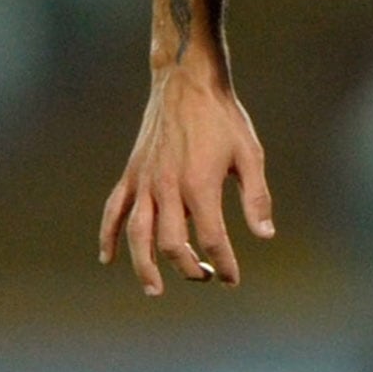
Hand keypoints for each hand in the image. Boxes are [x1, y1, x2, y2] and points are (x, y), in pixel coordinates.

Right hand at [98, 66, 275, 294]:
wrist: (187, 81)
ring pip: (137, 235)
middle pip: (172, 244)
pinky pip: (113, 210)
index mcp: (200, 185)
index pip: (212, 239)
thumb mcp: (250, 155)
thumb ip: (257, 197)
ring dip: (144, 266)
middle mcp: (168, 188)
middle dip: (189, 268)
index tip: (232, 279)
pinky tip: (107, 258)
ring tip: (154, 289)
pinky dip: (108, 235)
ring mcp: (145, 181)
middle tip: (205, 276)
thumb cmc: (223, 117)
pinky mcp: (132, 173)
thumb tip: (265, 235)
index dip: (225, 264)